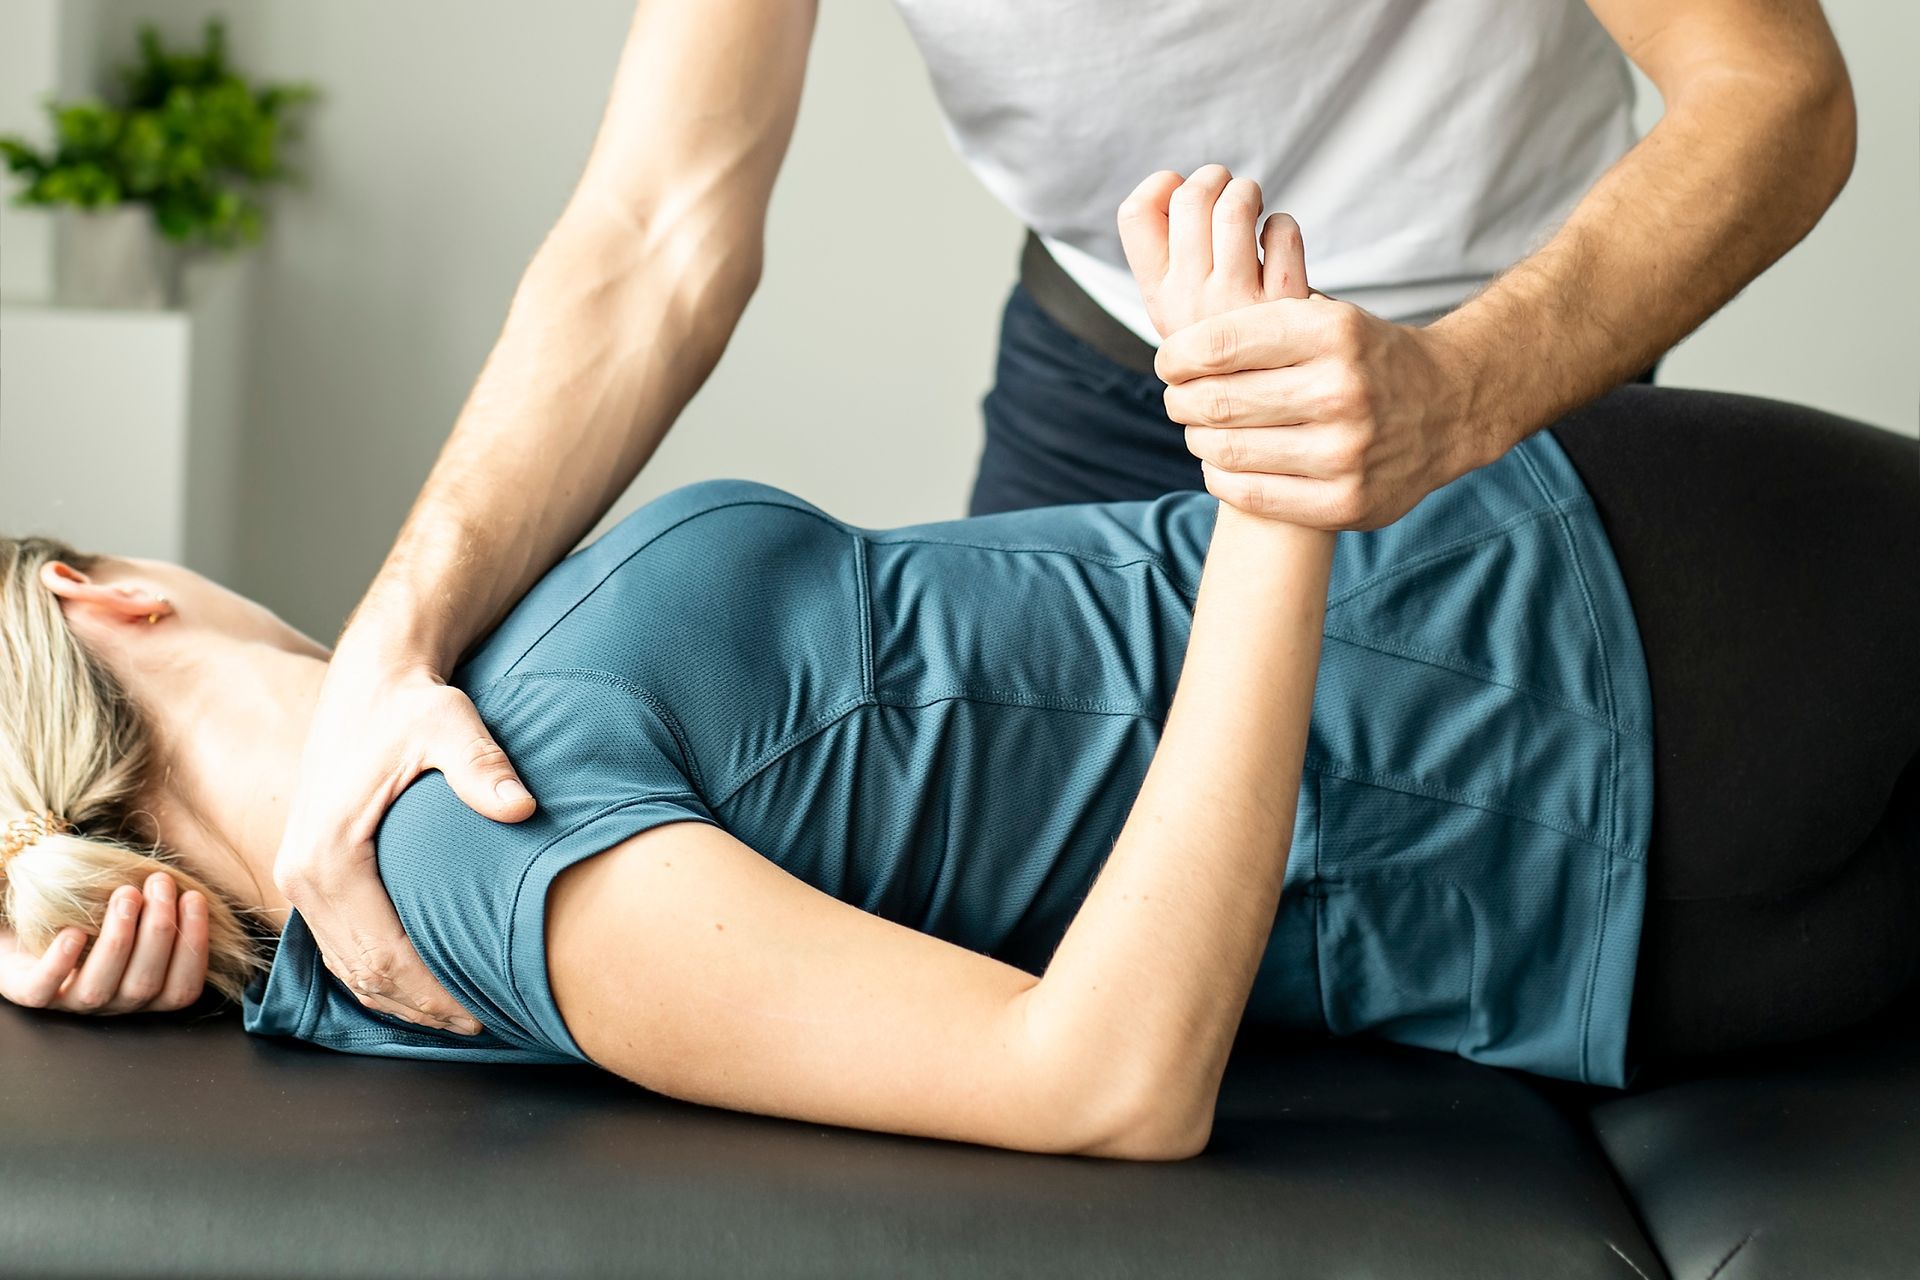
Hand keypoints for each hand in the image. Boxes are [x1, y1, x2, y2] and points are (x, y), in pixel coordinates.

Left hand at [0, 872, 208, 1014]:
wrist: (28, 928)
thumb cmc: (92, 917)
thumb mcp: (134, 917)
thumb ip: (161, 913)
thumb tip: (192, 889)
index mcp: (146, 991)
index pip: (181, 988)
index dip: (194, 947)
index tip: (193, 897)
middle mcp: (113, 1003)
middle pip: (144, 984)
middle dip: (159, 930)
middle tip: (160, 883)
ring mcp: (71, 1002)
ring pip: (100, 988)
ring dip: (119, 940)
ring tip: (126, 894)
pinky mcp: (30, 993)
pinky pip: (44, 989)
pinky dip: (61, 962)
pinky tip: (74, 932)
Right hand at [274, 640, 534, 1034]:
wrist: (371, 679)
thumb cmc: (413, 704)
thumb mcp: (450, 725)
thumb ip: (483, 766)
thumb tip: (521, 806)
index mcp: (330, 855)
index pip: (385, 953)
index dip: (435, 993)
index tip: (484, 1012)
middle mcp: (302, 874)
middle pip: (362, 972)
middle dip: (420, 1008)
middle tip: (481, 1026)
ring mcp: (298, 876)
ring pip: (345, 966)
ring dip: (397, 999)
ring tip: (457, 1018)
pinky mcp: (307, 871)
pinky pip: (339, 943)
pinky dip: (375, 974)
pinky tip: (419, 986)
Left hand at [1121, 169, 1485, 530]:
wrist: (1452, 406)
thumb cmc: (1366, 359)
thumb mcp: (1326, 318)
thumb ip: (1260, 322)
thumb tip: (1175, 342)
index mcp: (1331, 333)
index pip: (1219, 345)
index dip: (1177, 356)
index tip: (1168, 362)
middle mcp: (1341, 391)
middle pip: (1216, 401)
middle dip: (1180, 400)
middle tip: (1176, 398)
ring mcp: (1346, 452)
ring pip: (1227, 450)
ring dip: (1198, 439)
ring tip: (1198, 429)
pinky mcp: (1346, 502)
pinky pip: (1251, 494)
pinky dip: (1221, 478)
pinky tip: (1221, 464)